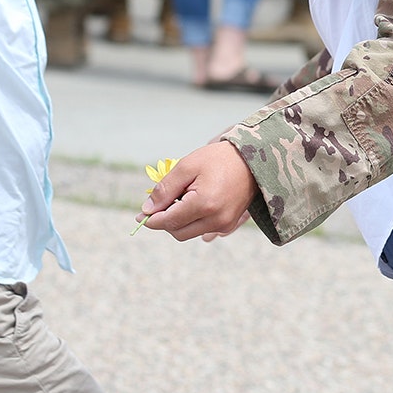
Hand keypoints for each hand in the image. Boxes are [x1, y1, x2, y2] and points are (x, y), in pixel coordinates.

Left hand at [138, 140, 256, 240]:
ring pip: (189, 232)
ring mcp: (224, 225)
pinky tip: (193, 202)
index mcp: (204, 205)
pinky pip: (202, 229)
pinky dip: (191, 220)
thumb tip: (147, 209)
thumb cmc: (218, 159)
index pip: (169, 221)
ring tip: (180, 198)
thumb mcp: (187, 167)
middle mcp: (216, 220)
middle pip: (178, 232)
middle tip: (159, 204)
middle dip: (164, 221)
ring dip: (178, 221)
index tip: (140, 215)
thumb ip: (165, 189)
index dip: (152, 219)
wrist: (252, 160)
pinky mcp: (229, 225)